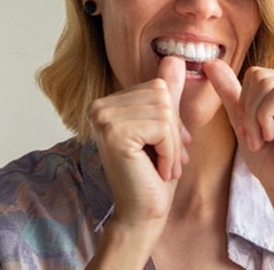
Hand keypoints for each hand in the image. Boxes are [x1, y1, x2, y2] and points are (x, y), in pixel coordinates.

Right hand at [89, 56, 189, 230]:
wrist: (142, 214)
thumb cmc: (153, 175)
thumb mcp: (164, 129)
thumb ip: (166, 94)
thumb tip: (174, 58)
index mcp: (107, 103)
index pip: (158, 87)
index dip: (171, 119)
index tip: (164, 147)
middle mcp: (100, 106)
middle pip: (162, 97)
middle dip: (173, 132)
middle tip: (162, 160)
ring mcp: (104, 118)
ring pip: (165, 112)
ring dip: (172, 144)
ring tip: (160, 166)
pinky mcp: (115, 132)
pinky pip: (163, 128)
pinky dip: (169, 151)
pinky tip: (156, 169)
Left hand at [203, 60, 273, 198]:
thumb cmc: (271, 161)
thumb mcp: (244, 120)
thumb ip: (231, 90)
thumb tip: (211, 63)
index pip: (257, 74)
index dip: (245, 103)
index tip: (252, 132)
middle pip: (259, 75)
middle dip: (248, 110)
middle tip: (257, 138)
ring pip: (265, 83)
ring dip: (255, 117)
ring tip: (264, 139)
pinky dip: (264, 117)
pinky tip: (273, 136)